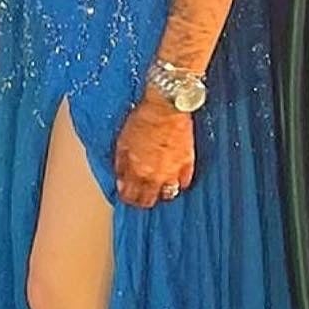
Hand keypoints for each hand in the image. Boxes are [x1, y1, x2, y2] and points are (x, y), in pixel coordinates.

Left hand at [114, 93, 194, 208]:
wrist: (167, 107)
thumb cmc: (144, 119)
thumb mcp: (122, 142)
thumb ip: (121, 164)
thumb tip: (120, 178)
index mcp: (137, 171)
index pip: (130, 196)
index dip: (126, 197)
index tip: (126, 194)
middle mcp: (156, 176)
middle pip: (149, 200)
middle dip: (142, 200)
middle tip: (140, 196)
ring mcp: (173, 171)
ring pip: (168, 193)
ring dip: (161, 193)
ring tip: (157, 189)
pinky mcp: (188, 162)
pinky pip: (185, 180)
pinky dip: (179, 182)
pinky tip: (175, 179)